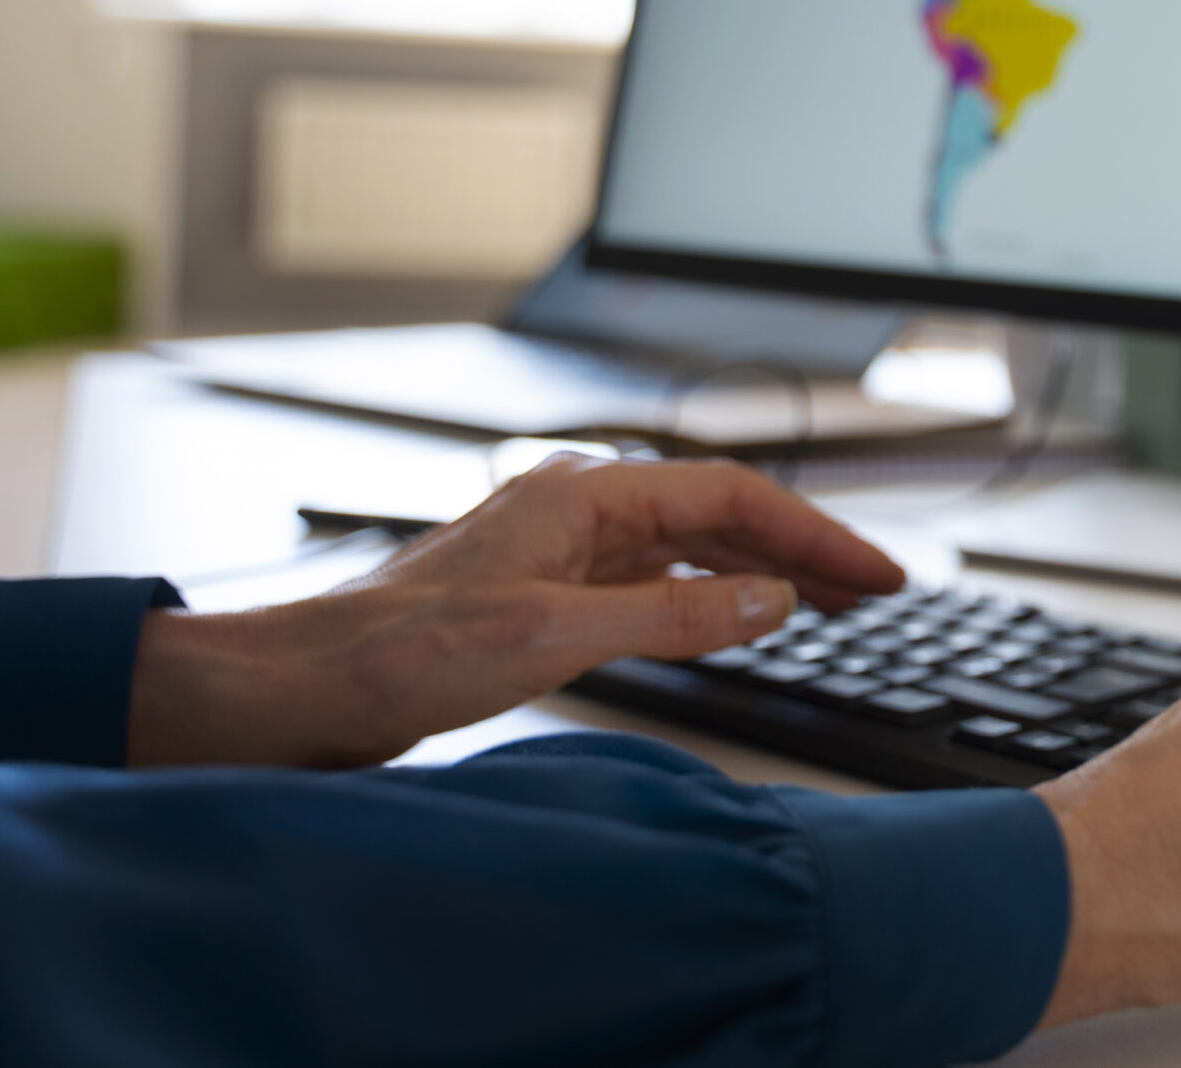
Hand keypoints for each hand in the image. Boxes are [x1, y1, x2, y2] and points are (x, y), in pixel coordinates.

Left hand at [127, 455, 903, 767]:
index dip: (815, 536)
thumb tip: (770, 600)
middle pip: (721, 515)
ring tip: (829, 603)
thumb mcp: (557, 636)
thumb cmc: (401, 652)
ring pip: (690, 546)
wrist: (304, 686)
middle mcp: (578, 509)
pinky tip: (734, 619)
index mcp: (585, 494)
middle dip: (804, 550)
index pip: (733, 498)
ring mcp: (562, 550)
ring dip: (763, 572)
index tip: (874, 574)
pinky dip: (710, 596)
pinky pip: (654, 580)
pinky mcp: (545, 594)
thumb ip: (674, 615)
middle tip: (876, 589)